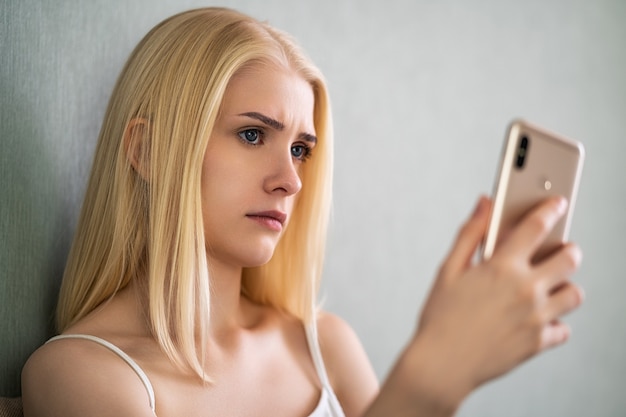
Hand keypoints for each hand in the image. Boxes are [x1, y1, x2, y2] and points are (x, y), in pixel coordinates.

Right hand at [411, 196, 583, 407]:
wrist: (441, 365)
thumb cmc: (440, 317)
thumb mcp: (448, 270)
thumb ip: (470, 233)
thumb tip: (485, 203)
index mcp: (502, 267)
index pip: (537, 226)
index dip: (551, 209)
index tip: (558, 203)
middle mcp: (526, 290)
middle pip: (569, 258)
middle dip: (568, 249)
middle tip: (560, 250)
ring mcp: (536, 318)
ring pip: (574, 293)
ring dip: (566, 285)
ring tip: (549, 285)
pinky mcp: (538, 343)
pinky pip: (563, 329)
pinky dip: (555, 323)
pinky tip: (537, 318)